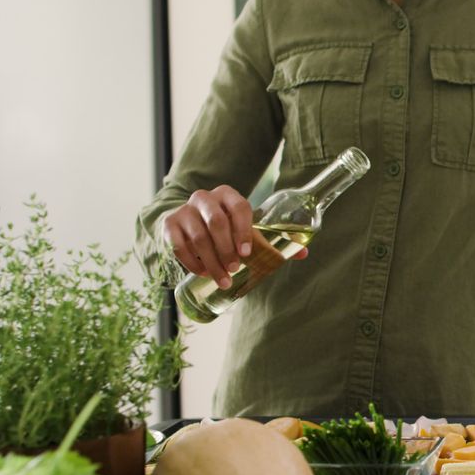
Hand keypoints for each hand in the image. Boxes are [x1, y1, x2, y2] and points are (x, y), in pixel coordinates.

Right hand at [163, 186, 307, 287]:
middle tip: (236, 270)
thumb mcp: (246, 229)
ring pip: (198, 237)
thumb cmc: (226, 228)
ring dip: (211, 261)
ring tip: (223, 279)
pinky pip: (178, 245)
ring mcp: (184, 210)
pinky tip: (203, 273)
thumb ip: (272, 240)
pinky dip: (192, 263)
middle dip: (227, 250)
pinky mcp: (169, 225)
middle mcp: (204, 198)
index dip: (243, 230)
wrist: (189, 222)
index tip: (247, 254)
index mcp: (227, 195)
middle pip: (217, 223)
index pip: (238, 207)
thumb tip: (305, 253)